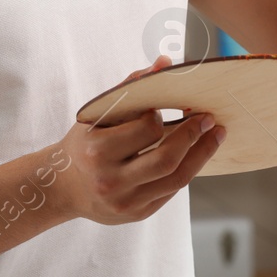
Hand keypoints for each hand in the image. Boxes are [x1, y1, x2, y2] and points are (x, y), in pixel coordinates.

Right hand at [51, 55, 224, 225]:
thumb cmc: (83, 144)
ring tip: (215, 135)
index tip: (173, 106)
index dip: (162, 116)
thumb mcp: (97, 115)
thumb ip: (129, 88)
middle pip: (166, 159)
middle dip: (194, 136)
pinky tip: (195, 155)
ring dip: (201, 154)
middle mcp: (111, 179)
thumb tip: (163, 63)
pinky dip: (186, 170)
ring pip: (176, 179)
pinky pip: (171, 192)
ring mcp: (125, 201)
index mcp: (98, 150)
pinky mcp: (136, 214)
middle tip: (209, 118)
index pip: (146, 129)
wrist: (62, 187)